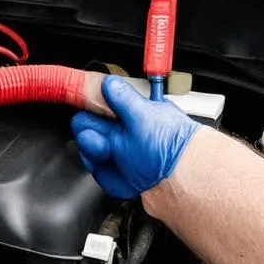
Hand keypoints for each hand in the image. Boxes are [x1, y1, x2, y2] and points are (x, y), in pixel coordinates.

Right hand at [71, 76, 200, 197]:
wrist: (180, 182)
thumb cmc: (170, 148)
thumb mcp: (144, 115)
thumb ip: (123, 97)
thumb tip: (108, 82)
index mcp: (131, 114)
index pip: (96, 105)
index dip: (88, 107)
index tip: (83, 111)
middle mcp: (123, 133)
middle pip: (85, 128)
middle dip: (89, 135)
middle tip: (104, 142)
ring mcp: (118, 156)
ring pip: (87, 152)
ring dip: (95, 155)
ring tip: (112, 156)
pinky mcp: (117, 176)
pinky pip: (98, 174)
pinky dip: (106, 175)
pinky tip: (120, 172)